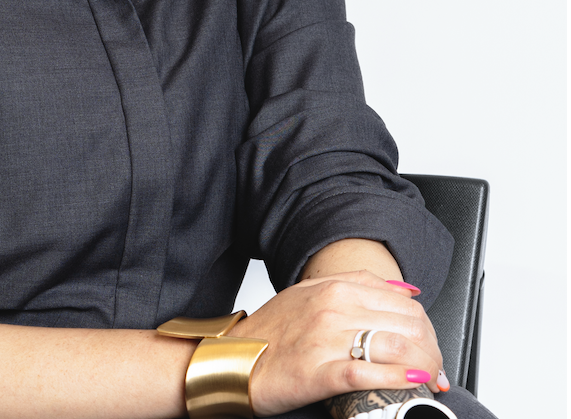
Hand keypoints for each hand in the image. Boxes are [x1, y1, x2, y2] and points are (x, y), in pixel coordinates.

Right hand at [228, 271, 444, 416]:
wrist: (234, 358)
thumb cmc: (273, 331)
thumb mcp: (310, 293)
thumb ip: (356, 285)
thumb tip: (405, 289)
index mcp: (334, 287)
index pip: (403, 301)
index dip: (427, 326)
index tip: (431, 346)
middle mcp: (333, 308)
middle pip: (407, 324)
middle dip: (433, 349)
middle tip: (437, 369)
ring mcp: (327, 339)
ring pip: (397, 346)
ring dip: (426, 367)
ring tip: (432, 381)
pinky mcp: (320, 373)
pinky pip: (371, 375)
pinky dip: (401, 381)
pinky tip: (415, 386)